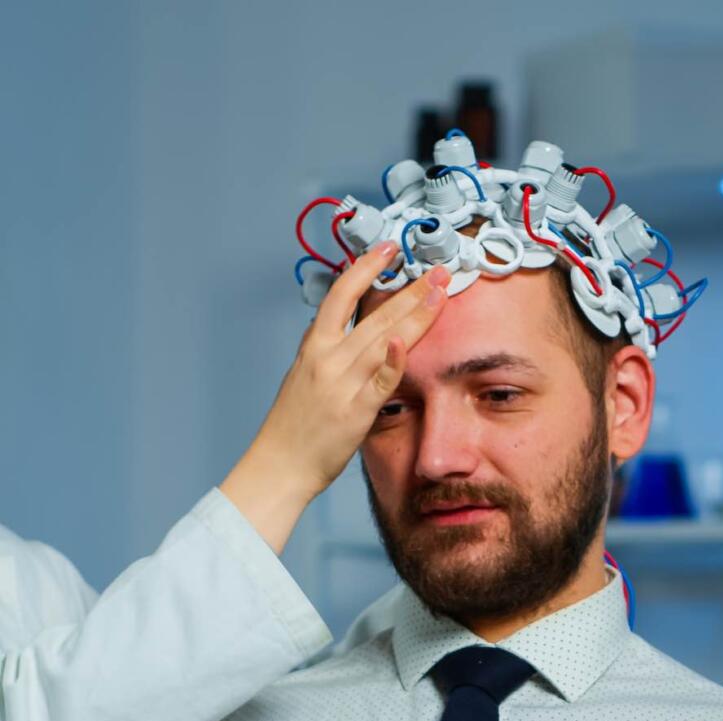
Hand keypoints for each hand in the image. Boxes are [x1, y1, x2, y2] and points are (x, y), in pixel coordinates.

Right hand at [221, 242, 450, 552]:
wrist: (279, 465)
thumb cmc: (292, 426)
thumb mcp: (301, 376)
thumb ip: (321, 351)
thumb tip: (338, 330)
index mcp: (313, 347)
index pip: (341, 295)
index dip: (365, 268)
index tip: (388, 250)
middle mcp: (327, 359)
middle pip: (374, 315)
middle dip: (410, 290)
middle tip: (438, 272)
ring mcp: (341, 384)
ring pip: (383, 339)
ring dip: (415, 314)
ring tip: (440, 294)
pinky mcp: (355, 411)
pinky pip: (379, 381)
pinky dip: (393, 361)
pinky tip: (407, 342)